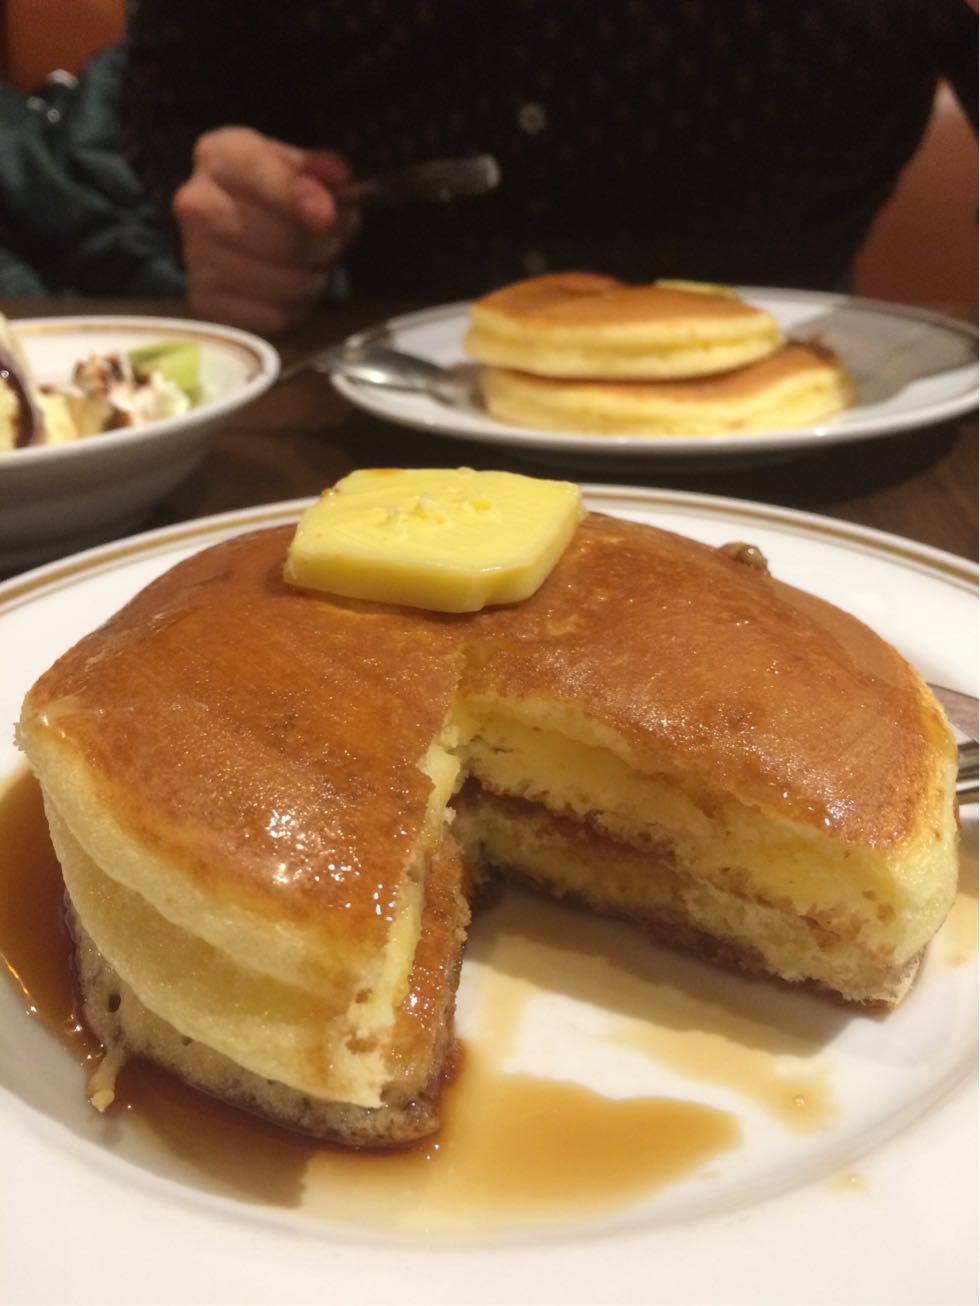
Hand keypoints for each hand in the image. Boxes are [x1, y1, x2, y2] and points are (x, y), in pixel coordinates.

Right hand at [173, 127, 357, 333]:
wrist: (239, 230)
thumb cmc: (276, 195)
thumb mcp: (301, 169)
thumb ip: (322, 171)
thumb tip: (337, 180)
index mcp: (219, 156)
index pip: (257, 173)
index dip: (297, 197)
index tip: (327, 216)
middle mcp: (195, 203)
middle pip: (282, 239)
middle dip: (322, 247)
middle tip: (329, 244)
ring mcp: (194, 256)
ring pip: (284, 284)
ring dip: (313, 280)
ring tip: (311, 267)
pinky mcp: (204, 303)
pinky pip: (274, 317)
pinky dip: (294, 310)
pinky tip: (290, 292)